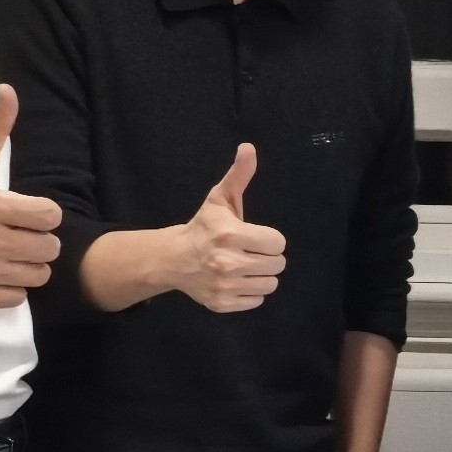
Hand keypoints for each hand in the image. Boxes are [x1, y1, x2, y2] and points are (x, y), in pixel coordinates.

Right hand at [0, 87, 62, 308]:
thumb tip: (9, 91)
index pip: (50, 216)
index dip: (43, 214)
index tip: (28, 212)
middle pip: (49, 248)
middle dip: (39, 240)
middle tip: (20, 234)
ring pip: (39, 274)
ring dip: (30, 264)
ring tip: (12, 253)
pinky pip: (17, 298)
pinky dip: (13, 287)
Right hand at [170, 143, 287, 313]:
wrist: (173, 259)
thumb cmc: (204, 227)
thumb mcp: (220, 199)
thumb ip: (239, 174)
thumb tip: (249, 148)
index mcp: (230, 235)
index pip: (278, 243)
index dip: (270, 238)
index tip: (256, 236)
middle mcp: (227, 263)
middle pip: (278, 265)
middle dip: (268, 256)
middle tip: (251, 251)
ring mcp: (224, 286)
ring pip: (270, 284)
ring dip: (262, 275)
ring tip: (246, 265)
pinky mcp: (221, 304)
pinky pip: (256, 300)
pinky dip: (250, 292)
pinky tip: (236, 280)